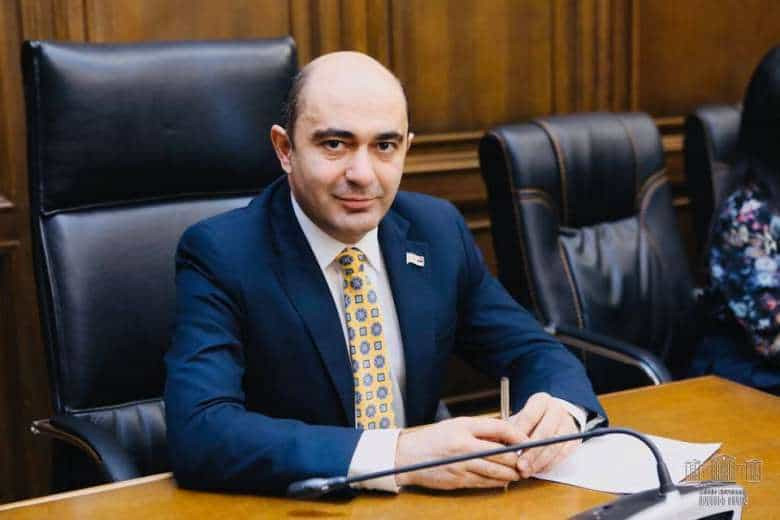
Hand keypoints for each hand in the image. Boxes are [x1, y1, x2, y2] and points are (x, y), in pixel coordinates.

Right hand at [394, 416, 527, 488]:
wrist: (408, 457)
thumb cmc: (434, 438)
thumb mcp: (457, 424)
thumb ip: (481, 429)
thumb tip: (506, 436)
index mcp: (464, 428)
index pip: (500, 429)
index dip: (518, 435)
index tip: (527, 440)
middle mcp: (464, 447)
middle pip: (502, 455)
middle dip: (518, 459)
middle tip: (527, 459)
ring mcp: (462, 466)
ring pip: (497, 473)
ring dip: (512, 473)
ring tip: (518, 471)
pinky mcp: (459, 481)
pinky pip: (486, 484)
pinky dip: (498, 482)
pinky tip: (503, 479)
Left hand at [509, 393, 579, 477]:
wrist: (555, 416)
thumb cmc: (533, 418)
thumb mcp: (521, 417)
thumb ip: (513, 429)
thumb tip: (502, 446)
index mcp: (541, 400)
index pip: (529, 416)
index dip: (519, 434)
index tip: (510, 448)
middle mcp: (556, 410)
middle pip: (544, 433)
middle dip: (530, 452)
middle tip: (519, 465)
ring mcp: (568, 424)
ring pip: (554, 446)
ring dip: (539, 462)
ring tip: (526, 471)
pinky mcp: (574, 438)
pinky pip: (563, 454)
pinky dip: (549, 464)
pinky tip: (538, 469)